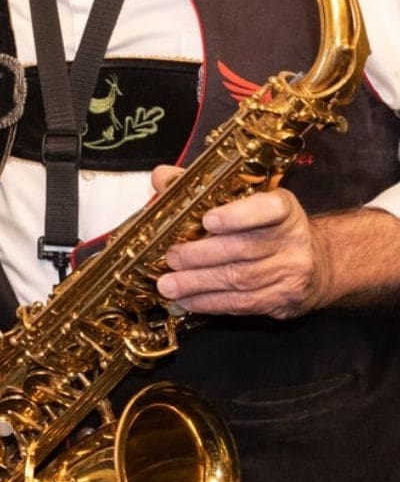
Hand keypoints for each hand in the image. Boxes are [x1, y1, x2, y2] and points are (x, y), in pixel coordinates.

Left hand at [152, 166, 330, 317]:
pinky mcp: (286, 299)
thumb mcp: (246, 201)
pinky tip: (188, 300)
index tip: (208, 221)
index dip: (237, 215)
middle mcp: (294, 239)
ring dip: (199, 284)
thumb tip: (162, 178)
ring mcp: (293, 272)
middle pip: (243, 248)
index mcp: (283, 208)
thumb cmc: (268, 228)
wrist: (318, 265)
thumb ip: (202, 189)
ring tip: (169, 285)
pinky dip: (211, 303)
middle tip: (171, 258)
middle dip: (201, 256)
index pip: (267, 209)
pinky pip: (244, 304)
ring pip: (240, 279)